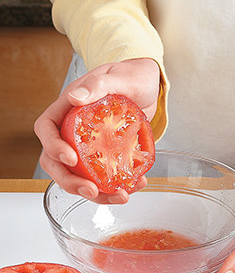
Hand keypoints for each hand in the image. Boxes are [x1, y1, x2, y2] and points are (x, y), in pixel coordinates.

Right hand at [34, 58, 159, 202]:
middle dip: (71, 181)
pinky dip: (116, 185)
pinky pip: (104, 175)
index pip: (47, 129)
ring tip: (120, 196)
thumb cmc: (130, 76)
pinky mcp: (106, 155)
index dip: (53, 147)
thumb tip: (74, 97)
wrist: (148, 86)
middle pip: (57, 161)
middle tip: (92, 191)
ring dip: (97, 192)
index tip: (71, 159)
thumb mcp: (117, 77)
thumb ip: (97, 85)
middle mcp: (74, 130)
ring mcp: (90, 145)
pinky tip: (134, 185)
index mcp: (68, 108)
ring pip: (80, 175)